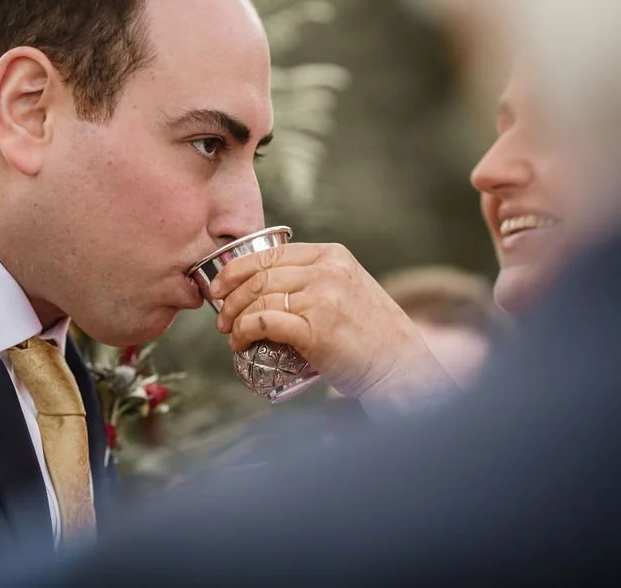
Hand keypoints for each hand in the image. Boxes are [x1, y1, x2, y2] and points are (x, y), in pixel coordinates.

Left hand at [211, 243, 457, 412]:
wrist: (401, 367)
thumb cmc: (372, 336)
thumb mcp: (349, 289)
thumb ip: (316, 279)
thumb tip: (266, 284)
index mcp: (333, 255)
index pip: (272, 253)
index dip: (236, 269)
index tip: (219, 286)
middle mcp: (327, 271)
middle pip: (260, 276)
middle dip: (230, 296)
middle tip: (221, 316)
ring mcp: (322, 298)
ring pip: (258, 298)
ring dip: (234, 316)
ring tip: (230, 332)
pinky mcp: (316, 329)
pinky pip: (265, 322)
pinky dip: (244, 332)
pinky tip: (240, 342)